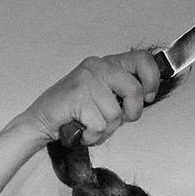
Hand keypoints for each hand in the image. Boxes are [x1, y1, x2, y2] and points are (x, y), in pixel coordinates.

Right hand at [19, 51, 161, 147]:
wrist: (43, 121)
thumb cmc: (75, 112)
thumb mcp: (107, 99)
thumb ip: (125, 94)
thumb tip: (148, 95)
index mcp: (108, 64)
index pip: (143, 60)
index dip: (152, 80)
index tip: (147, 97)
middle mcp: (98, 67)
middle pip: (134, 90)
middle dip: (130, 113)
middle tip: (114, 120)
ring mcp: (86, 79)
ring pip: (115, 114)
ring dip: (105, 129)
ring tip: (90, 125)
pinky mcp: (77, 96)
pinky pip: (99, 125)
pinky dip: (92, 135)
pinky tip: (82, 129)